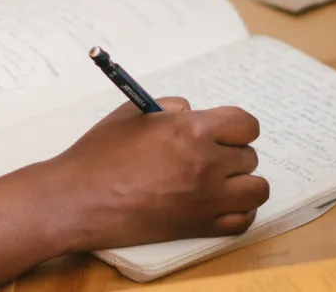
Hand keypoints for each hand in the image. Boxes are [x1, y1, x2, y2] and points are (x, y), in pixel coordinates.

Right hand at [39, 97, 269, 253]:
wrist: (79, 199)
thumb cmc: (99, 155)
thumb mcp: (133, 113)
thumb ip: (170, 107)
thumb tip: (192, 112)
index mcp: (191, 130)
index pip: (245, 124)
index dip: (235, 126)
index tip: (224, 131)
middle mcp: (205, 164)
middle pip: (249, 156)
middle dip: (231, 152)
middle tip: (208, 155)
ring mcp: (205, 199)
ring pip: (256, 189)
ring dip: (242, 182)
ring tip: (221, 181)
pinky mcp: (198, 227)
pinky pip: (243, 220)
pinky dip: (239, 211)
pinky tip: (222, 203)